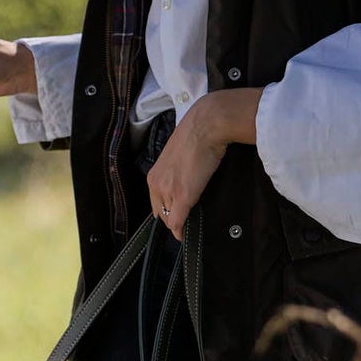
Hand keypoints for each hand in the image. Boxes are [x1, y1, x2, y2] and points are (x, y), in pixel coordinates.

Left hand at [145, 87, 261, 240]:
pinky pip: (177, 221)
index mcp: (154, 174)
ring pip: (169, 218)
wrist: (206, 125)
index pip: (156, 203)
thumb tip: (185, 182)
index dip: (165, 212)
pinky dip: (180, 231)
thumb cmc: (198, 134)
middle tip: (183, 224)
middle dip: (171, 219)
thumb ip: (176, 172)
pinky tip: (184, 235)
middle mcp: (156, 184)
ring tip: (187, 227)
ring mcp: (168, 191)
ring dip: (178, 223)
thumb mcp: (179, 156)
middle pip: (160, 212)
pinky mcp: (182, 196)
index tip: (174, 218)